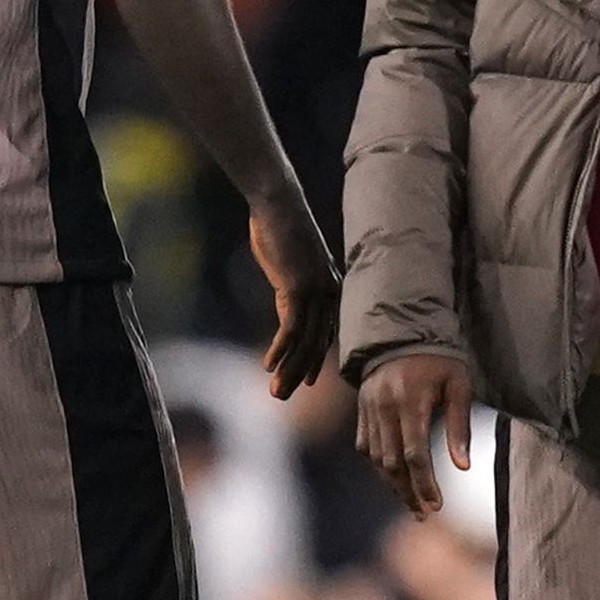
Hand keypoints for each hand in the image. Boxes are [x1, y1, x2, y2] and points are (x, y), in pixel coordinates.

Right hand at [247, 193, 340, 400]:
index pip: (324, 334)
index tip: (303, 381)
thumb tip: (288, 296)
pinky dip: (280, 350)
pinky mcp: (299, 287)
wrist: (278, 203)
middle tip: (282, 396)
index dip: (313, 360)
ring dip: (288, 370)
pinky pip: (291, 328)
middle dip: (299, 373)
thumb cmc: (281, 227)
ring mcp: (315, 291)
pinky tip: (269, 365)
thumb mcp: (291, 261)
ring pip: (304, 342)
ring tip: (275, 391)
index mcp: (329, 288)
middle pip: (316, 344)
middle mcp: (328, 293)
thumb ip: (293, 283)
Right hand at [356, 352, 474, 518]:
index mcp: (410, 400)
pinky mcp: (361, 412)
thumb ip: (460, 426)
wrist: (400, 333)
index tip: (437, 505)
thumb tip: (463, 467)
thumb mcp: (458, 385)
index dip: (425, 483)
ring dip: (393, 484)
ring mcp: (368, 410)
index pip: (414, 453)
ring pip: (376, 459)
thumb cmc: (439, 360)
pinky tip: (394, 480)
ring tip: (412, 503)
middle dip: (408, 491)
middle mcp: (384, 407)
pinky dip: (379, 467)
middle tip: (424, 512)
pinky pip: (366, 447)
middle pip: (391, 463)